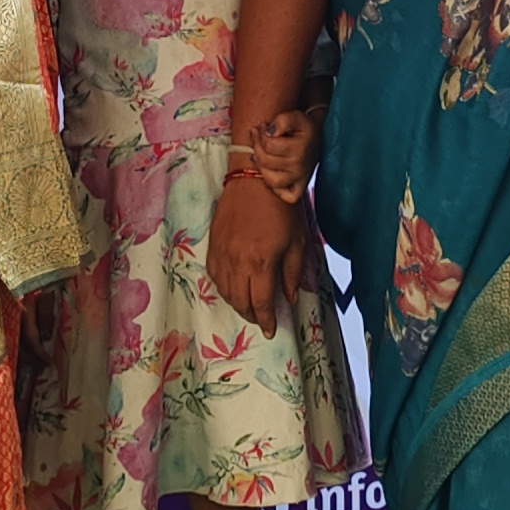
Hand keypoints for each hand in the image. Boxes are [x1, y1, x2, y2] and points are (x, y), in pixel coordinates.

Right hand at [206, 167, 302, 331]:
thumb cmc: (282, 209)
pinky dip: (223, 287)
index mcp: (261, 263)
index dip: (266, 320)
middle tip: (261, 319)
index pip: (261, 303)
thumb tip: (289, 298)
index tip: (271, 330)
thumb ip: (292, 274)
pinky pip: (214, 275)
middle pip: (240, 301)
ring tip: (248, 307)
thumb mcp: (297, 242)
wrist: (255, 179)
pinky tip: (232, 288)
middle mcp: (238, 262)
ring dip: (236, 303)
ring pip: (225, 291)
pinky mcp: (213, 244)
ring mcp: (222, 253)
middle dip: (251, 315)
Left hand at [245, 106, 321, 191]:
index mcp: (300, 148)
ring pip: (272, 181)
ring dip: (261, 167)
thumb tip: (269, 131)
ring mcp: (301, 179)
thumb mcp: (295, 116)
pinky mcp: (301, 187)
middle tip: (258, 136)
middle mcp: (301, 166)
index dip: (260, 134)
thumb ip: (282, 120)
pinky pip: (287, 196)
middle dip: (257, 146)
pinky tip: (272, 174)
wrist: (319, 136)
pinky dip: (277, 190)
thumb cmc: (304, 127)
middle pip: (266, 161)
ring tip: (260, 155)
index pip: (268, 145)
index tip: (262, 127)